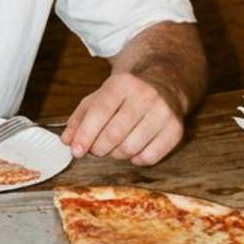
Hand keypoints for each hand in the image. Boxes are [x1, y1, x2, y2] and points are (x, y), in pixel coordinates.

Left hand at [61, 71, 185, 168]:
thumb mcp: (99, 97)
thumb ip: (80, 118)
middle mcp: (145, 95)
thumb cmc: (126, 96)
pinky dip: (136, 160)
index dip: (85, 134)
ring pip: (130, 148)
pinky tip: (134, 149)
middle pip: (114, 134)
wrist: (164, 85)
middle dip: (99, 148)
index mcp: (122, 83)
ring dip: (116, 155)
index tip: (76, 150)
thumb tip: (67, 140)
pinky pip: (149, 158)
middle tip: (96, 149)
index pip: (99, 112)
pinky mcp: (175, 129)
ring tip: (115, 146)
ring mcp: (163, 112)